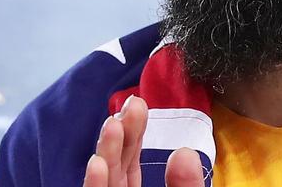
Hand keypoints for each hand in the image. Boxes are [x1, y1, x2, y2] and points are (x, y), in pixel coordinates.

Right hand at [83, 96, 204, 186]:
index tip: (138, 104)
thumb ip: (187, 185)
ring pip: (106, 181)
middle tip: (133, 102)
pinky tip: (96, 163)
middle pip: (118, 168)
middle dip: (123, 134)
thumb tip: (185, 153)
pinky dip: (94, 185)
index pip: (130, 166)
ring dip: (107, 151)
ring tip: (113, 124)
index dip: (133, 136)